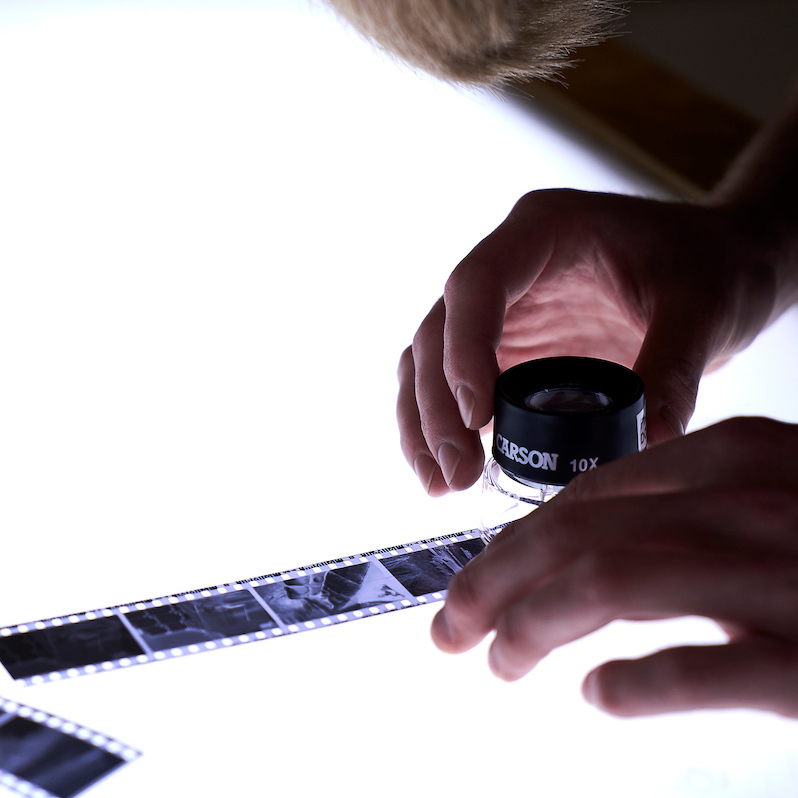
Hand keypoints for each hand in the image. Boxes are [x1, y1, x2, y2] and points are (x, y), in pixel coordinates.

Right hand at [398, 189, 778, 494]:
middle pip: (438, 331)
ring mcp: (502, 309)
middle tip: (458, 474)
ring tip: (441, 484)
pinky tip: (448, 470)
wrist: (717, 264)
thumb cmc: (711, 264)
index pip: (477, 284)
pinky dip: (442, 426)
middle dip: (438, 407)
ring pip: (428, 361)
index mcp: (545, 230)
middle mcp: (508, 266)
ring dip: (425, 423)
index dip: (465, 349)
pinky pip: (451, 384)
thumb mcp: (703, 307)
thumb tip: (647, 444)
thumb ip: (675, 368)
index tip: (478, 417)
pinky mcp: (506, 347)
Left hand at [431, 417, 797, 716]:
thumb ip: (686, 516)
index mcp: (734, 459)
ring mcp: (783, 573)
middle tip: (449, 628)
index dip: (514, 539)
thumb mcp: (765, 505)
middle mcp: (750, 501)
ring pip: (612, 581)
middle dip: (493, 579)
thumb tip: (583, 558)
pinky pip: (700, 667)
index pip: (588, 495)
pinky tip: (601, 698)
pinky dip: (637, 683)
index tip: (473, 578)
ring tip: (500, 662)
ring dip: (535, 625)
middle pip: (577, 531)